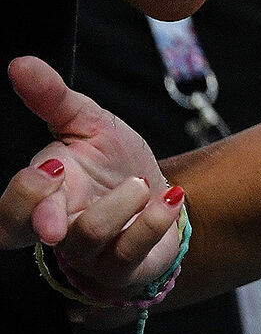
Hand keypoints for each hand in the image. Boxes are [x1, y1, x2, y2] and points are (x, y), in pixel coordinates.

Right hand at [0, 57, 182, 299]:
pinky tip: (170, 198)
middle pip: (13, 234)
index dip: (23, 191)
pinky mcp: (125, 270)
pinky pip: (129, 256)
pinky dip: (151, 224)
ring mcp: (88, 255)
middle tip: (58, 181)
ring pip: (83, 241)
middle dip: (34, 211)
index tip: (52, 163)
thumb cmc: (117, 165)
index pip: (8, 205)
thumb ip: (54, 98)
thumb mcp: (90, 125)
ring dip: (116, 207)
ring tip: (141, 184)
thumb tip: (21, 63)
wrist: (165, 199)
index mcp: (40, 196)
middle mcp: (55, 230)